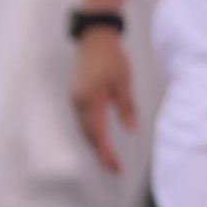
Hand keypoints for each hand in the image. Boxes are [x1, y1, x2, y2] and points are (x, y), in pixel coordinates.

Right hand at [69, 30, 137, 174]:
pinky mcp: (76, 95)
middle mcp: (78, 103)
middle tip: (115, 168)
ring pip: (84, 129)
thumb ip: (126, 106)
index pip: (98, 136)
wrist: (94, 38)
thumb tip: (131, 130)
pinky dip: (91, 131)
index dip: (106, 154)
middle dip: (101, 153)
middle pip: (88, 136)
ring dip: (95, 144)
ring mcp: (75, 99)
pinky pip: (83, 120)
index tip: (116, 169)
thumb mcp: (124, 81)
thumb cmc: (112, 57)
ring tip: (109, 157)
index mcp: (90, 101)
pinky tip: (100, 136)